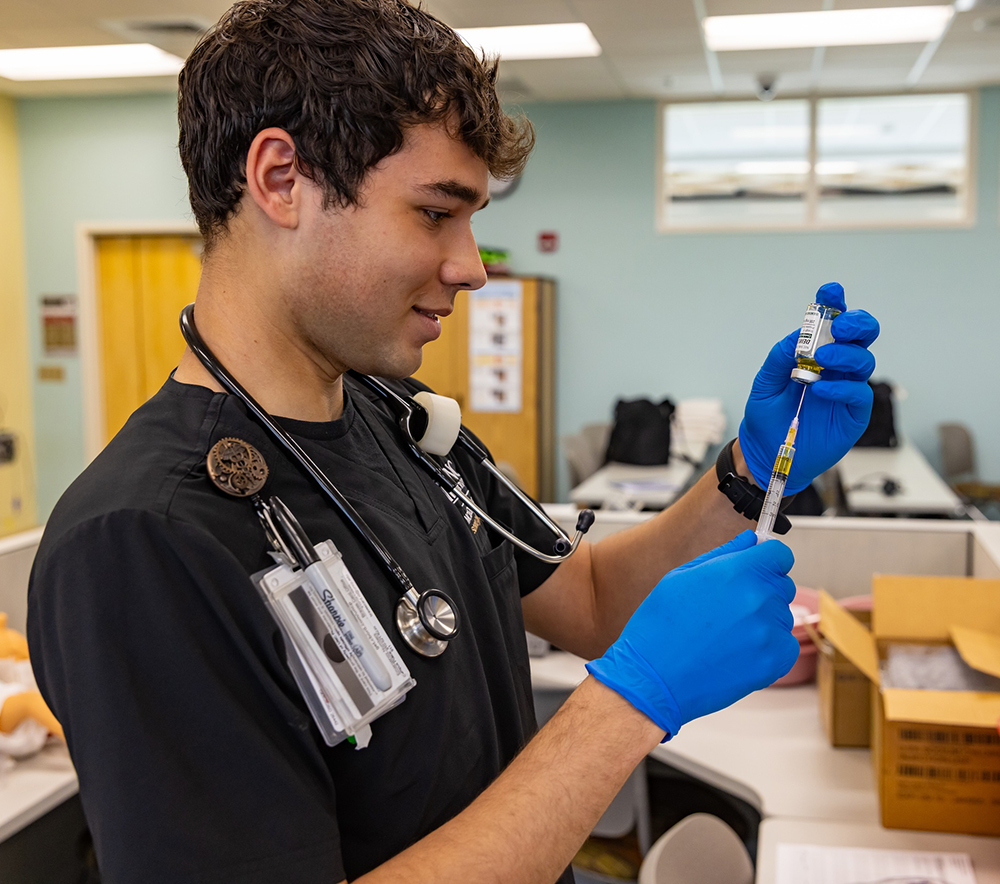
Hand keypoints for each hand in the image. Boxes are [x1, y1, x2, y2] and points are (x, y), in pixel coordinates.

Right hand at [585, 531, 798, 737]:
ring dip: (763, 621)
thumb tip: (749, 541)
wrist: (653, 677)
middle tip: (730, 607)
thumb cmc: (660, 627)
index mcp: (737, 571)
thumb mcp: (680, 577)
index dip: (768, 559)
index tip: (759, 567)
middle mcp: (758, 598)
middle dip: (762, 590)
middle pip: (782, 584)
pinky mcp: (774, 662)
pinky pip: (785, 645)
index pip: (779, 554)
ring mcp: (769, 632)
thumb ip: (722, 555)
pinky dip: (769, 648)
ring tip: (727, 634)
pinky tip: (738, 652)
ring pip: (782, 616)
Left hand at [739, 282, 879, 492]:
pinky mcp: (854, 414)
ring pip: (864, 361)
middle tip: (840, 326)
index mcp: (815, 355)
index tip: (830, 291)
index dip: (833, 304)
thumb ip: (779, 359)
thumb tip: (798, 336)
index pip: (830, 324)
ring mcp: (847, 390)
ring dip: (845, 355)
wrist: (767, 453)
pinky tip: (821, 389)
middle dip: (856, 324)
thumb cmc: (767, 418)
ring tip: (821, 361)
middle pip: (862, 336)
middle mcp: (836, 368)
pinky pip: (858, 394)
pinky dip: (842, 388)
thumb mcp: (764, 385)